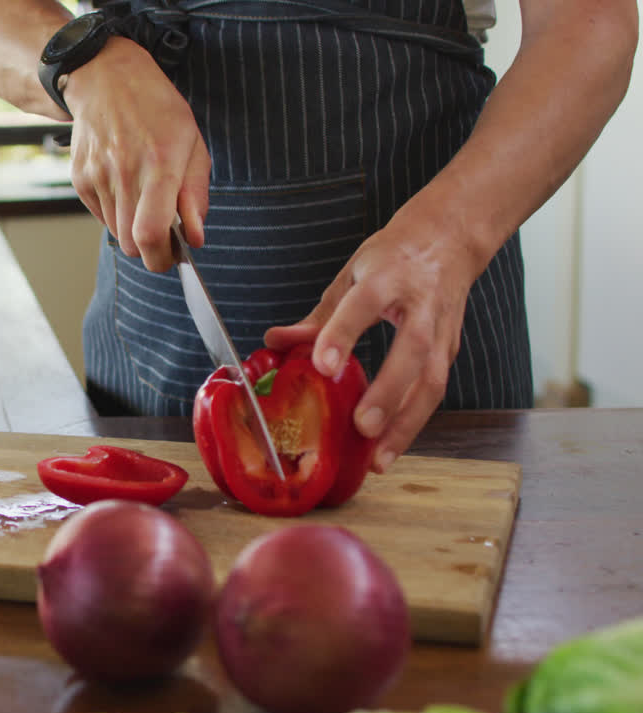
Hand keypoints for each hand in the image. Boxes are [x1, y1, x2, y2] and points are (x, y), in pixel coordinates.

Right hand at [63, 37, 210, 270]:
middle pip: (133, 244)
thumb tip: (195, 237)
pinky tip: (127, 186)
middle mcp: (124, 172)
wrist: (106, 79)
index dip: (162, 256)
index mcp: (159, 163)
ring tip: (146, 200)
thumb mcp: (192, 143)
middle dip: (152, 249)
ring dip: (134, 229)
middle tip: (167, 233)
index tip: (175, 255)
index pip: (150, 233)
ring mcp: (97, 176)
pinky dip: (117, 214)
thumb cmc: (156, 108)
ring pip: (118, 234)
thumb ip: (194, 194)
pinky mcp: (81, 179)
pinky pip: (101, 217)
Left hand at [264, 204, 489, 473]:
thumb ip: (318, 315)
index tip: (321, 366)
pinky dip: (413, 422)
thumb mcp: (352, 274)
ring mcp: (442, 330)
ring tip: (378, 458)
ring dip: (406, 423)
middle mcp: (421, 304)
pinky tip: (389, 447)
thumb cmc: (395, 256)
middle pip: (411, 351)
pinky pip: (433, 391)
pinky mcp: (450, 351)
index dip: (343, 335)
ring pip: (432, 381)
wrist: (450, 239)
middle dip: (388, 392)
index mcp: (389, 276)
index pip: (365, 304)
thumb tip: (276, 343)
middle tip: (361, 426)